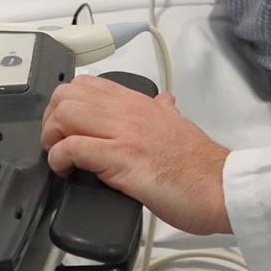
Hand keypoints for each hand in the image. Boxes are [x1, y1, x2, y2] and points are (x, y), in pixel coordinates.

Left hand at [41, 75, 232, 236]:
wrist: (219, 187)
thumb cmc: (200, 164)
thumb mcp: (180, 124)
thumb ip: (166, 110)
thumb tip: (165, 102)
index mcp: (140, 102)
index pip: (87, 84)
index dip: (65, 102)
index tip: (64, 125)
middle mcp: (128, 111)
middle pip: (68, 94)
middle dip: (51, 119)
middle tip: (56, 143)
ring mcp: (124, 133)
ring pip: (66, 113)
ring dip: (51, 136)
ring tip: (58, 156)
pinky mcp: (122, 158)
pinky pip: (75, 147)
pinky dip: (60, 158)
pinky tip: (64, 170)